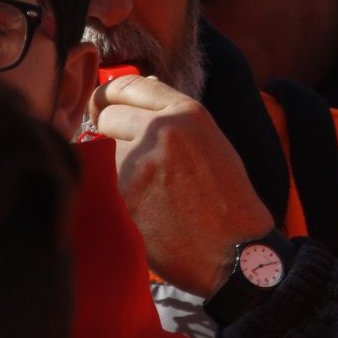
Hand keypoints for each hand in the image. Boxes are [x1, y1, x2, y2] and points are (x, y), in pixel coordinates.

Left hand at [89, 75, 275, 296]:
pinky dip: (124, 193)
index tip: (101, 107)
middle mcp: (161, 128)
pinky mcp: (126, 192)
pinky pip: (112, 182)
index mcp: (186, 111)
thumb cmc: (228, 199)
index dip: (108, 96)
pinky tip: (152, 209)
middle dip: (108, 131)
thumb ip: (175, 115)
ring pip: (109, 152)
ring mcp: (141, 160)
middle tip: (125, 152)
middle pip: (107, 116)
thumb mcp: (210, 142)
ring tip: (156, 189)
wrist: (235, 252)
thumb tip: (144, 84)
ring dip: (121, 166)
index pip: (127, 85)